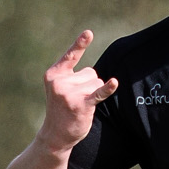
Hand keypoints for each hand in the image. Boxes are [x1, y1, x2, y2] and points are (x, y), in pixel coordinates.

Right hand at [38, 31, 119, 151]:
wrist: (55, 136)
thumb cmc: (61, 109)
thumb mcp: (59, 87)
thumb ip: (72, 75)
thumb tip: (96, 74)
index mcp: (53, 74)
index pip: (71, 55)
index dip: (80, 44)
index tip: (89, 33)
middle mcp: (60, 82)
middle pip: (91, 72)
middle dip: (88, 85)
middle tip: (75, 100)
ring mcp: (69, 93)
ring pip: (97, 82)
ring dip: (93, 93)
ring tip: (80, 105)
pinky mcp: (80, 104)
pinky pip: (98, 93)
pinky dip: (107, 88)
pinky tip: (114, 83)